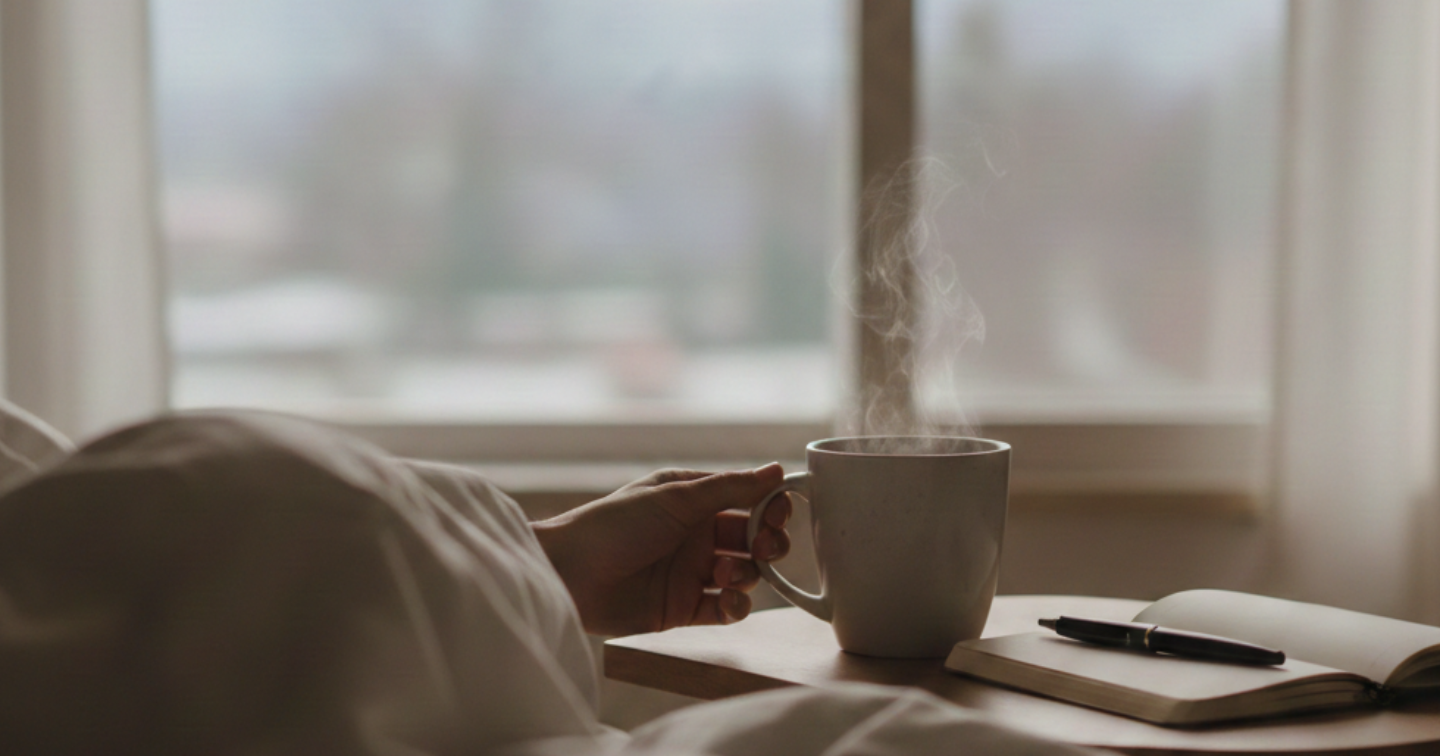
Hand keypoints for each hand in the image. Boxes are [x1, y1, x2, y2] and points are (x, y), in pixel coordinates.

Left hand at [531, 464, 790, 636]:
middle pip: (753, 539)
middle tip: (763, 546)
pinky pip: (724, 610)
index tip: (778, 512)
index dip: (770, 506)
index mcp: (694, 500)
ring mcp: (690, 573)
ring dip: (746, 574)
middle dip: (767, 543)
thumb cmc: (614, 523)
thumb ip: (731, 487)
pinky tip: (726, 600)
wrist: (569, 573)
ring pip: (744, 575)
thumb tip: (777, 470)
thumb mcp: (676, 497)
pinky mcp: (682, 608)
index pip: (748, 500)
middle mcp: (695, 534)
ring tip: (723, 574)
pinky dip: (735, 607)